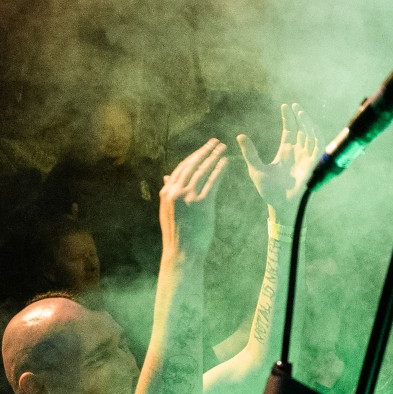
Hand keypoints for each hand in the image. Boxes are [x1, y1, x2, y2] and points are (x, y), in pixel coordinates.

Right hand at [160, 138, 228, 260]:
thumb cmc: (178, 233)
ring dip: (214, 157)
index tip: (204, 148)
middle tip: (216, 142)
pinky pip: (212, 182)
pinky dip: (219, 171)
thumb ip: (168, 192)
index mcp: (167, 192)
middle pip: (193, 166)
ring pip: (203, 172)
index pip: (182, 168)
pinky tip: (225, 163)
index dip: (194, 156)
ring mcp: (189, 198)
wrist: (182, 252)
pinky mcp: (202, 204)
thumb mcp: (168, 210)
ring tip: (223, 149)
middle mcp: (176, 192)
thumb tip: (167, 176)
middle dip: (205, 151)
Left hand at [237, 102, 320, 228]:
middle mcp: (297, 153)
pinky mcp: (312, 166)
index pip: (290, 130)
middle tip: (294, 106)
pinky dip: (316, 136)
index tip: (286, 105)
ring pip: (310, 136)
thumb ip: (250, 152)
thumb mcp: (255, 168)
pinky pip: (317, 148)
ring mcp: (305, 159)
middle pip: (301, 130)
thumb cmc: (268, 190)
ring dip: (308, 124)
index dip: (289, 118)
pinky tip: (310, 127)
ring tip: (301, 113)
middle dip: (299, 117)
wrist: (279, 205)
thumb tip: (239, 135)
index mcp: (285, 152)